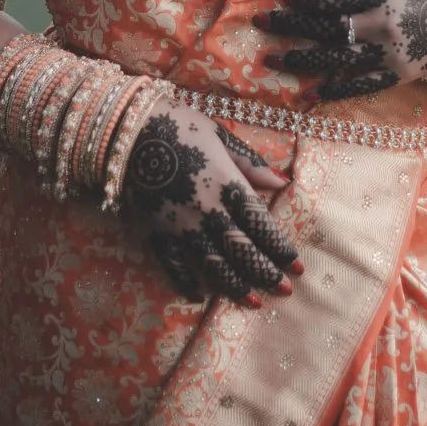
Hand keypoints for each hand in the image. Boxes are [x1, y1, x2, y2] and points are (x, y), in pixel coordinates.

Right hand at [124, 104, 302, 304]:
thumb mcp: (221, 135)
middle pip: (242, 249)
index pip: (261, 224)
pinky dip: (185, 281)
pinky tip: (199, 295)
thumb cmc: (180, 124)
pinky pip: (173, 263)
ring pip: (213, 262)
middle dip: (266, 272)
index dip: (281, 248)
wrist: (129, 129)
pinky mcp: (156, 230)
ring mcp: (181, 224)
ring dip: (235, 284)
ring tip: (254, 302)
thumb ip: (250, 163)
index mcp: (228, 184)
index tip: (297, 266)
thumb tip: (281, 183)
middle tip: (285, 291)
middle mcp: (208, 209)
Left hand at [253, 0, 426, 102]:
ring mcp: (389, 54)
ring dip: (300, 60)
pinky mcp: (396, 76)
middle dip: (289, 25)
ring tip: (271, 59)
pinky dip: (332, 92)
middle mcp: (382, 24)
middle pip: (325, 27)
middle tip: (259, 22)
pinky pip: (359, 87)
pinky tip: (306, 95)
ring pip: (335, 59)